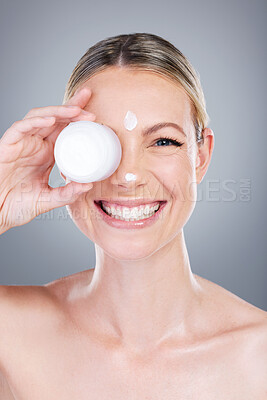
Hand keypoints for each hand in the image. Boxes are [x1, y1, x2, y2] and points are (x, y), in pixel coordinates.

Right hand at [0, 87, 94, 233]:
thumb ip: (67, 194)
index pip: (65, 130)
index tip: (96, 115)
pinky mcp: (8, 145)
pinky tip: (51, 120)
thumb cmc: (18, 205)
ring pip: (40, 117)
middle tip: (88, 97)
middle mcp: (36, 145)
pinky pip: (21, 127)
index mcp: (47, 154)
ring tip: (76, 110)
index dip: (78, 119)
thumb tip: (88, 186)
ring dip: (58, 111)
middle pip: (55, 117)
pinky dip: (35, 121)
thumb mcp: (48, 200)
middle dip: (72, 106)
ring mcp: (22, 143)